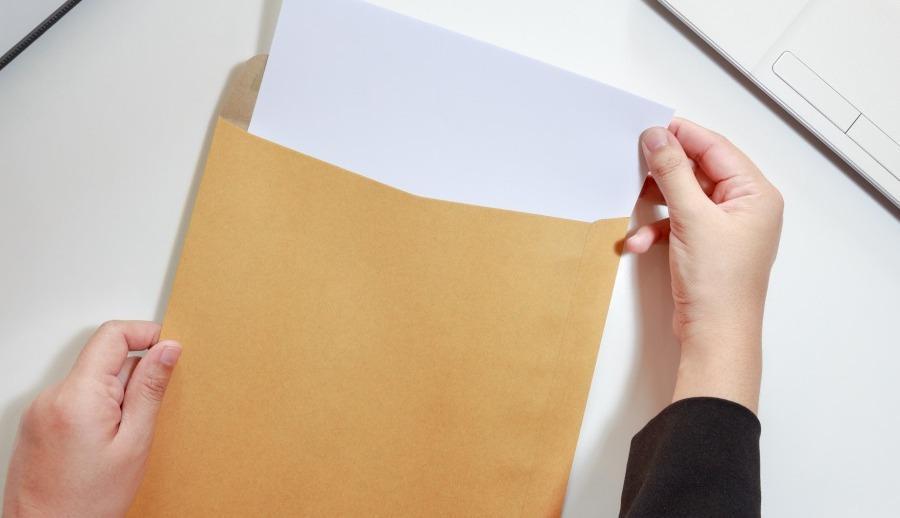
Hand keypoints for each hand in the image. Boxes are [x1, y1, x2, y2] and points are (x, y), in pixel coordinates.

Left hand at [3, 321, 181, 517]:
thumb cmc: (86, 504)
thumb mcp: (134, 443)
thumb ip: (150, 390)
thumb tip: (167, 349)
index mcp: (77, 395)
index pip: (113, 335)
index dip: (146, 334)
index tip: (168, 350)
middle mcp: (52, 396)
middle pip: (104, 360)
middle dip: (134, 378)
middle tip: (146, 415)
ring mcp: (40, 410)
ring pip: (92, 382)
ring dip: (116, 398)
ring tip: (122, 439)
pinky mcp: (38, 423)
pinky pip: (76, 400)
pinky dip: (98, 412)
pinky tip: (105, 446)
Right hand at [625, 118, 782, 411]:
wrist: (715, 335)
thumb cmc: (720, 285)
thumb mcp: (691, 218)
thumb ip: (672, 172)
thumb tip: (658, 137)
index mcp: (755, 194)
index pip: (716, 149)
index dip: (683, 136)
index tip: (651, 127)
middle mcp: (743, 207)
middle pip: (698, 171)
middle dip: (664, 173)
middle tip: (635, 163)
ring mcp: (723, 228)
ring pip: (683, 197)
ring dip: (655, 204)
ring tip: (634, 204)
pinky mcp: (704, 246)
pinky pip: (676, 223)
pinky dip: (656, 229)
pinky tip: (640, 242)